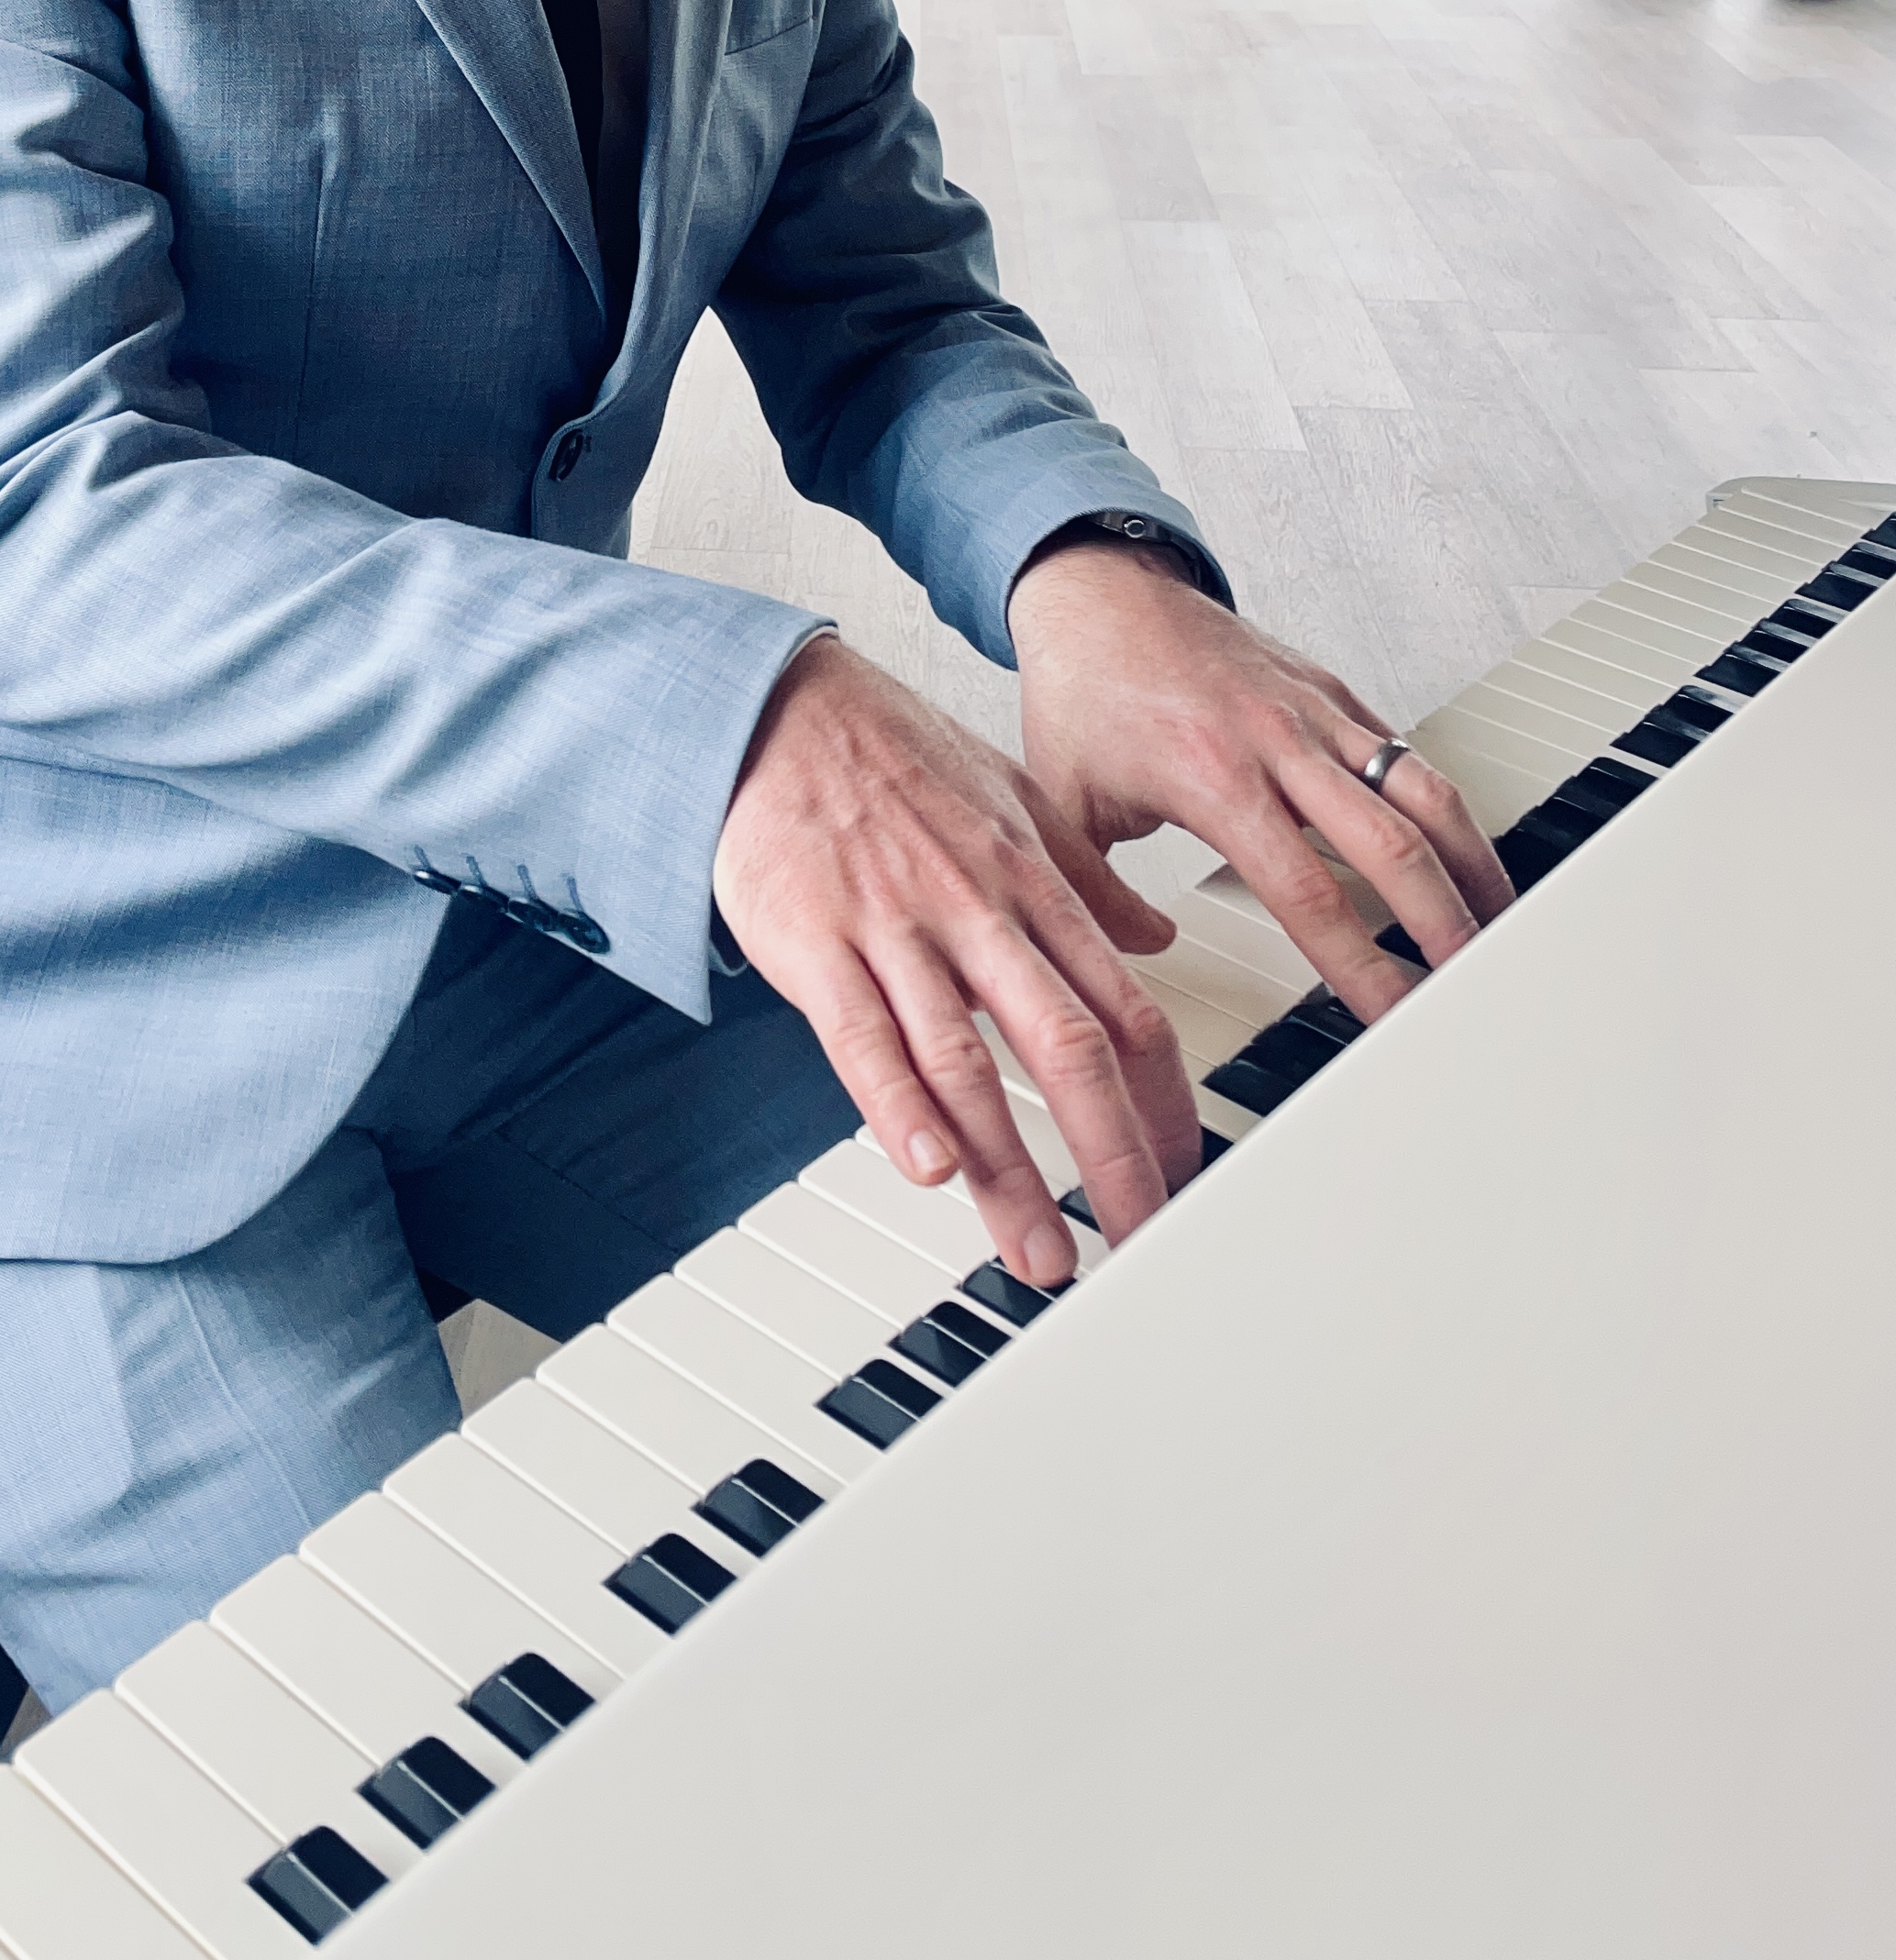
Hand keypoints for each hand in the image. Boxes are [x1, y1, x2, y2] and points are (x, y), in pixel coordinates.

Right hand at [712, 638, 1202, 1289]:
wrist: (778, 705)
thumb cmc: (893, 753)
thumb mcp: (1016, 798)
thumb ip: (1089, 879)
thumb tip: (1160, 934)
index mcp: (1032, 886)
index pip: (1125, 1010)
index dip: (1162, 1103)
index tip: (1182, 1173)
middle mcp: (978, 915)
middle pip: (1067, 1048)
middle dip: (1112, 1157)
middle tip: (1139, 1239)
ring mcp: (896, 930)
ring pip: (968, 1064)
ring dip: (1010, 1171)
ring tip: (1040, 1254)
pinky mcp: (815, 943)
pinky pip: (862, 1036)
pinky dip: (898, 1106)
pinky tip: (929, 1168)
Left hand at [1008, 539, 1515, 1025]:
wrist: (1096, 587)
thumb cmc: (1082, 688)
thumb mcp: (1064, 803)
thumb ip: (1097, 893)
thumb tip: (1135, 958)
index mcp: (1213, 778)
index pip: (1307, 894)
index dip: (1360, 964)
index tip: (1393, 1015)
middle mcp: (1277, 741)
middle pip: (1390, 846)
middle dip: (1443, 924)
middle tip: (1474, 984)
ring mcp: (1312, 711)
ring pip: (1422, 791)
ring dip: (1471, 864)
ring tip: (1498, 925)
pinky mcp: (1330, 689)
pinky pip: (1405, 751)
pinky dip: (1446, 805)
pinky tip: (1464, 852)